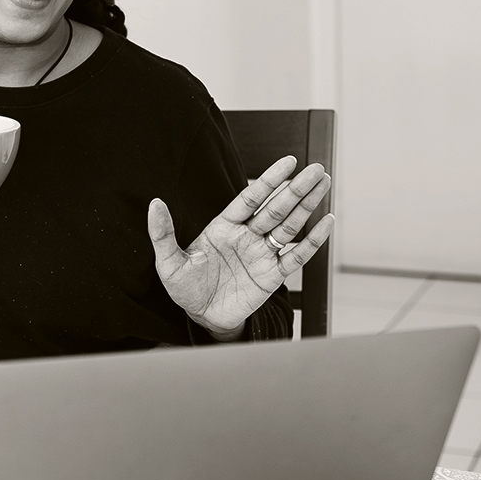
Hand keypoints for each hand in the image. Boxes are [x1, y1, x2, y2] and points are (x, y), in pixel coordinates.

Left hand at [148, 156, 334, 340]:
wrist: (201, 317)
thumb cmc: (185, 288)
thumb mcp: (168, 262)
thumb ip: (163, 233)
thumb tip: (154, 204)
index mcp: (224, 227)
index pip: (251, 198)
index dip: (269, 180)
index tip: (289, 162)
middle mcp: (246, 236)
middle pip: (275, 208)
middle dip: (296, 189)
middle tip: (317, 169)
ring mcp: (262, 254)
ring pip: (289, 226)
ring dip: (307, 206)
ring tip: (324, 184)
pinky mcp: (272, 275)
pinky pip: (296, 256)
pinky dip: (313, 241)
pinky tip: (326, 222)